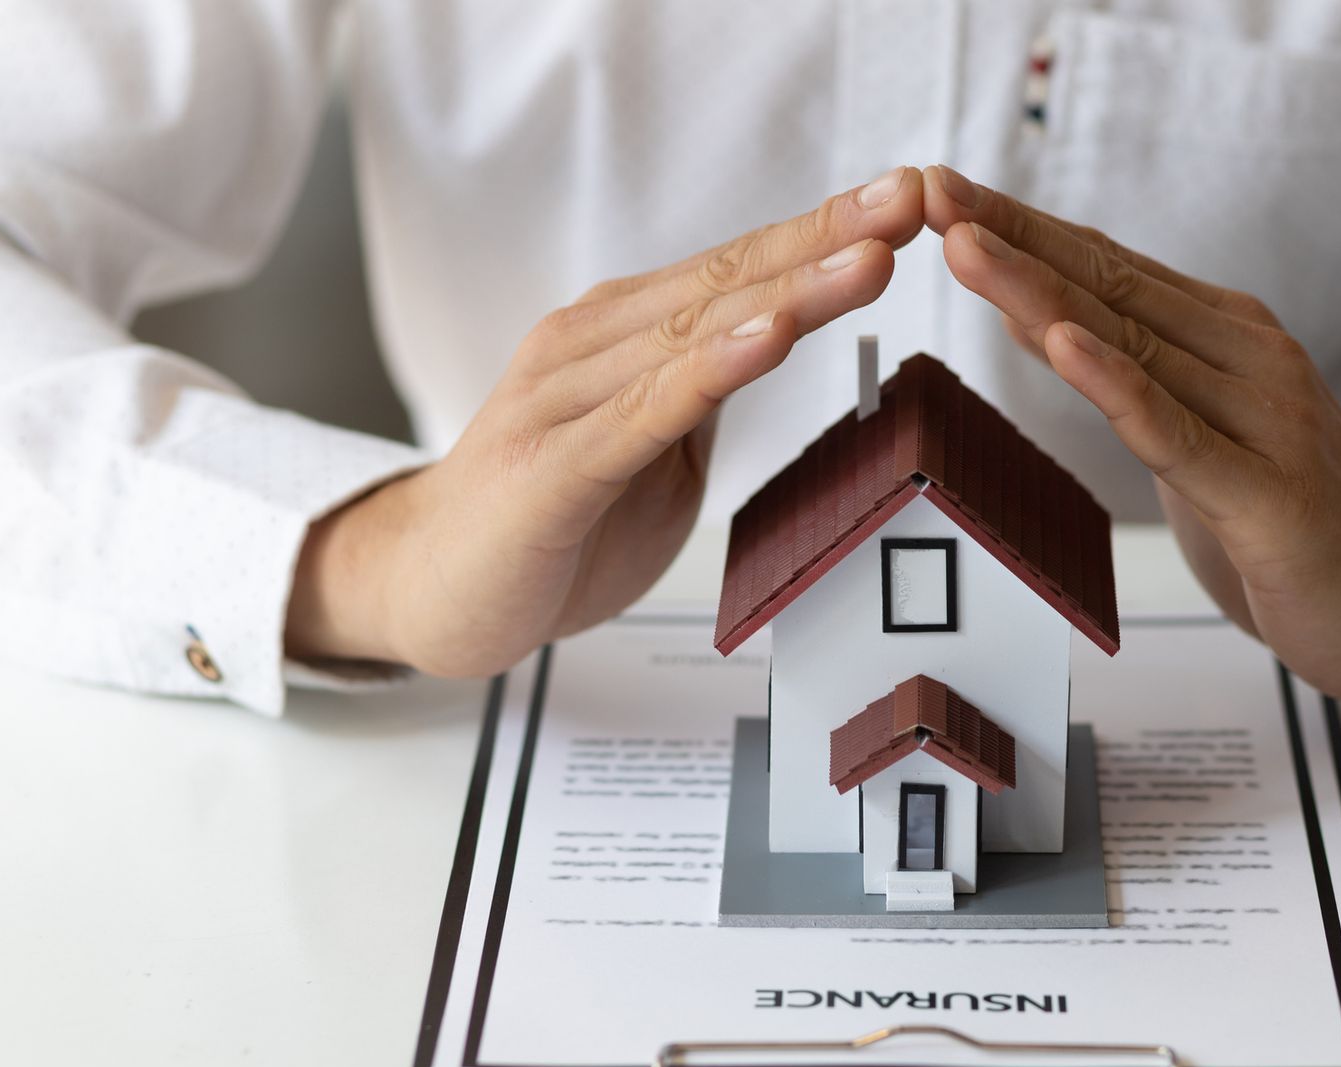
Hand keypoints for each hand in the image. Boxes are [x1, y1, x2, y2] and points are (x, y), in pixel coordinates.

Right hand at [286, 167, 923, 676]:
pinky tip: (769, 339)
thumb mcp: (650, 451)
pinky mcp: (551, 467)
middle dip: (825, 238)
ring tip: (867, 260)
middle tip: (907, 200)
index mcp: (623, 337)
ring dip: (788, 293)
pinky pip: (645, 411)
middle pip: (726, 281)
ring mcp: (565, 400)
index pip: (738, 271)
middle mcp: (591, 346)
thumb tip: (770, 345)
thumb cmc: (548, 522)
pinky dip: (712, 370)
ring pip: (695, 334)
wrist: (432, 591)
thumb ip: (700, 396)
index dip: (822, 233)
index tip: (904, 200)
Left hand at [920, 165, 1340, 700]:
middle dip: (1012, 238)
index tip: (941, 193)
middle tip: (932, 193)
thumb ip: (1132, 376)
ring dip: (1039, 291)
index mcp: (1227, 336)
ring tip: (966, 245)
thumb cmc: (1291, 518)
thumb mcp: (1197, 436)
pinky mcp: (1269, 496)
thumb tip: (1041, 315)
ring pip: (1132, 346)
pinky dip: (1116, 386)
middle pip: (1109, 288)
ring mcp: (1265, 420)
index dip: (1021, 227)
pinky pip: (1176, 434)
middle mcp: (1248, 358)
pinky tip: (1063, 343)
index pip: (1106, 267)